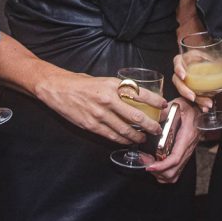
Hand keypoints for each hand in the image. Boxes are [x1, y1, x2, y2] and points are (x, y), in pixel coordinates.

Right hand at [36, 71, 164, 144]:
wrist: (57, 88)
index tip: (164, 105)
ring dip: (137, 136)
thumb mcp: (103, 80)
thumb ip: (117, 89)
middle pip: (136, 116)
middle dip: (150, 124)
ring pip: (125, 130)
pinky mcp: (91, 125)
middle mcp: (108, 99)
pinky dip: (122, 140)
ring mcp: (99, 114)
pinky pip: (111, 135)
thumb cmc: (80, 83)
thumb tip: (134, 96)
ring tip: (144, 137)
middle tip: (158, 128)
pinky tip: (128, 141)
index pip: (140, 94)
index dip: (155, 101)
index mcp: (112, 85)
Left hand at [146, 99, 199, 183]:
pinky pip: (175, 172)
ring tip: (149, 163)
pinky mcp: (184, 157)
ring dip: (160, 174)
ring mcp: (186, 155)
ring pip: (174, 175)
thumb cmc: (190, 108)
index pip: (175, 158)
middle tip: (145, 162)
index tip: (150, 166)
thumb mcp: (179, 104)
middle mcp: (187, 149)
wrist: (200, 112)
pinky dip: (164, 174)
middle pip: (173, 171)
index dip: (162, 165)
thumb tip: (156, 114)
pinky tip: (156, 165)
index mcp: (186, 138)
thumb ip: (167, 109)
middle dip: (157, 171)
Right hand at [173, 54, 221, 111]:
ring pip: (184, 91)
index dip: (178, 69)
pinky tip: (205, 108)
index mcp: (189, 58)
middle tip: (193, 97)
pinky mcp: (191, 89)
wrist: (214, 65)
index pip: (178, 62)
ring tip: (206, 104)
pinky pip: (191, 97)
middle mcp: (185, 69)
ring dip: (194, 99)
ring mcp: (187, 80)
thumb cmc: (215, 59)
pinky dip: (198, 103)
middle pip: (177, 80)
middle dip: (184, 90)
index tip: (184, 76)